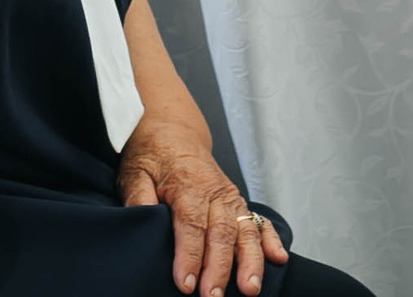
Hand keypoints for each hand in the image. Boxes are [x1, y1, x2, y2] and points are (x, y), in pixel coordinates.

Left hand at [118, 111, 285, 296]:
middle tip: (213, 296)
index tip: (185, 283)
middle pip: (221, 232)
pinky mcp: (238, 202)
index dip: (189, 255)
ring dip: (250, 261)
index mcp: (187, 184)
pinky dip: (270, 239)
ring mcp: (230, 197)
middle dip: (219, 267)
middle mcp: (214, 191)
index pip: (190, 224)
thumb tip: (141, 218)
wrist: (172, 132)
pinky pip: (259, 221)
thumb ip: (137, 195)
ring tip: (250, 289)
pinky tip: (278, 259)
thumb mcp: (134, 170)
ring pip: (245, 231)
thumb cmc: (152, 156)